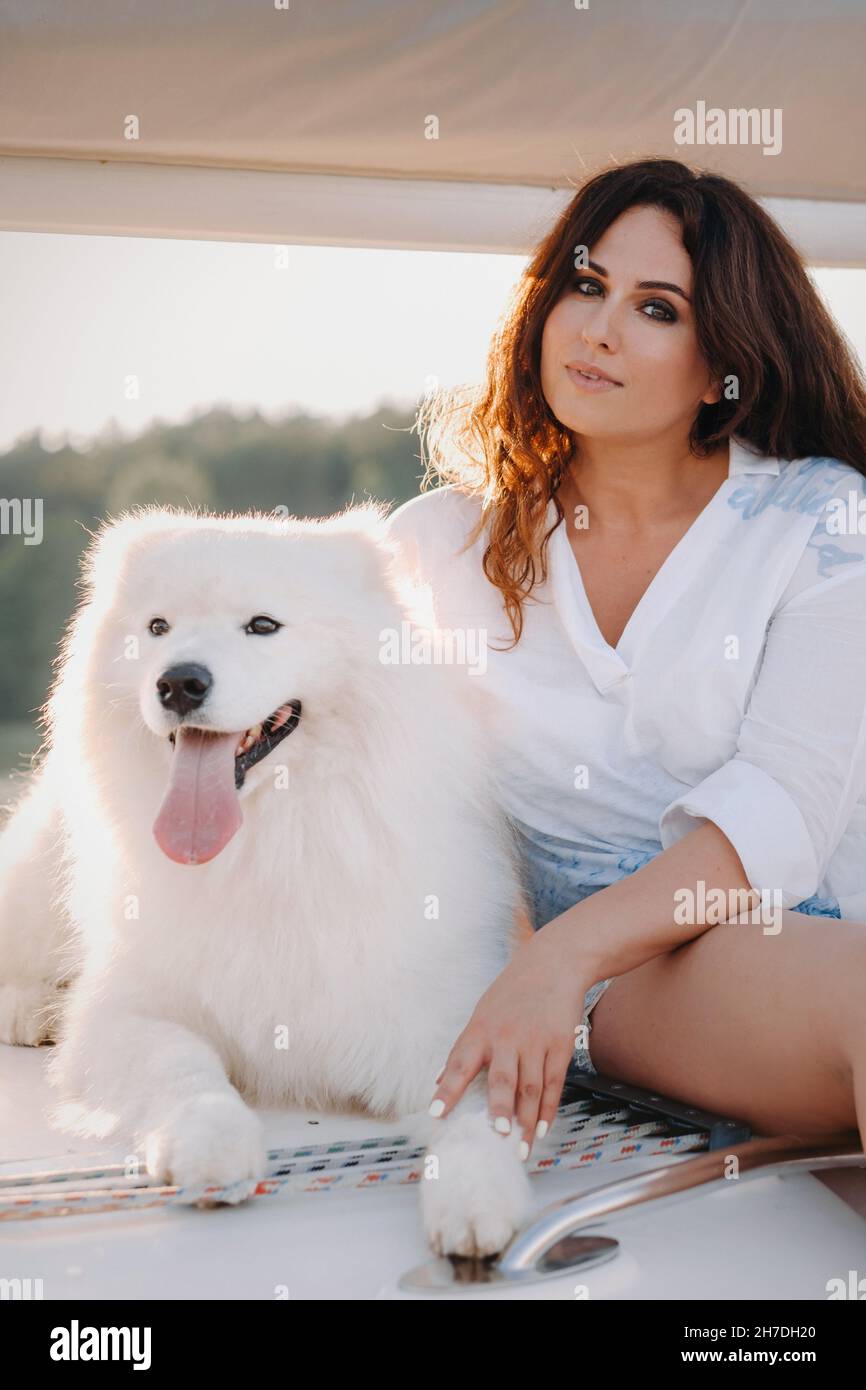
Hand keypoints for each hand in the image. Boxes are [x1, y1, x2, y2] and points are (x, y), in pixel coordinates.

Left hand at [427, 922, 598, 1158]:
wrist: (554, 963)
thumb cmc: (512, 991)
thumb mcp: (482, 1012)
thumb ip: (464, 1048)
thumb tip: (440, 1079)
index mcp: (481, 1029)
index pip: (460, 1063)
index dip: (447, 1090)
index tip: (436, 1114)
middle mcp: (507, 1037)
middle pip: (502, 1079)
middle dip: (499, 1109)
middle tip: (496, 1135)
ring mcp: (536, 1041)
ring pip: (530, 1087)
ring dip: (525, 1121)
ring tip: (519, 1148)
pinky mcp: (560, 1044)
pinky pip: (554, 1083)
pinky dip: (548, 1109)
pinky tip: (541, 1128)